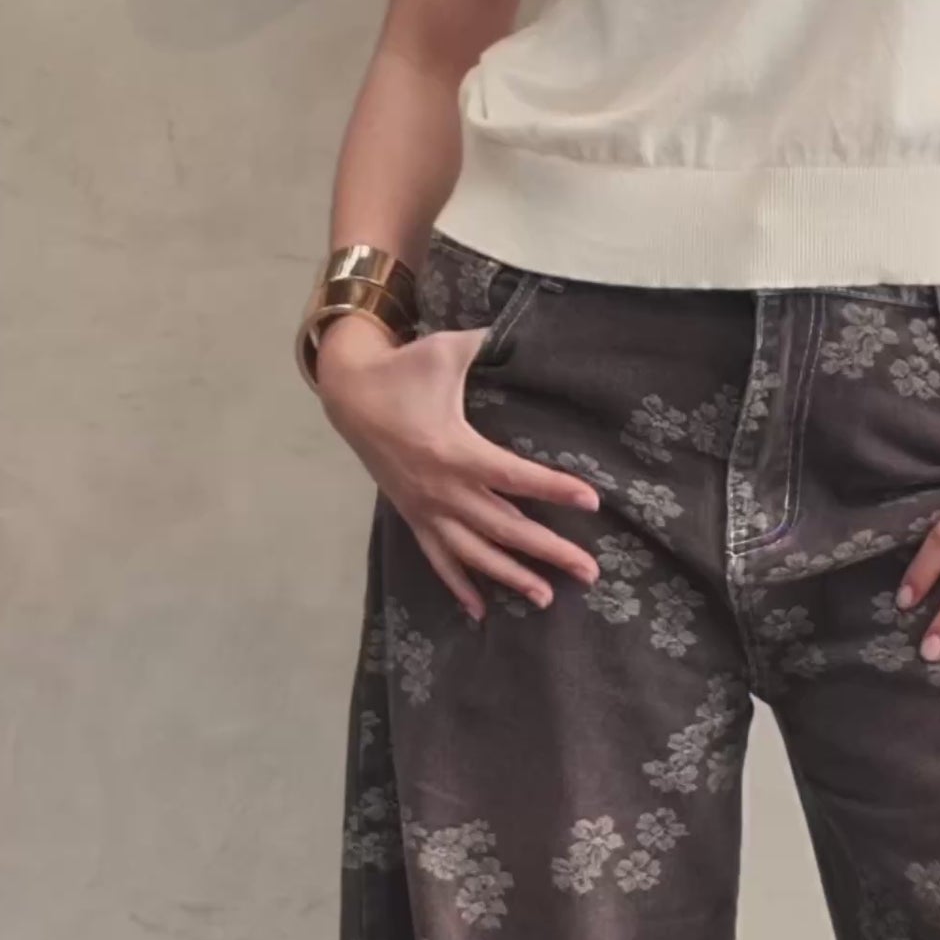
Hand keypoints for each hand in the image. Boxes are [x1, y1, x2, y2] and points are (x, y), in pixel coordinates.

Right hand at [315, 314, 600, 623]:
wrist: (348, 393)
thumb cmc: (403, 370)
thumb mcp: (447, 351)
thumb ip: (488, 343)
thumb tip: (525, 328)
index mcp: (455, 450)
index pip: (515, 476)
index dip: (554, 489)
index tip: (591, 501)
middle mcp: (442, 488)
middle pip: (504, 527)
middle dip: (549, 550)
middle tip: (589, 571)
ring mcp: (426, 508)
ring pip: (474, 552)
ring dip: (511, 576)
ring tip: (546, 598)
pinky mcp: (412, 516)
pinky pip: (439, 558)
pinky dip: (459, 585)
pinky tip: (481, 611)